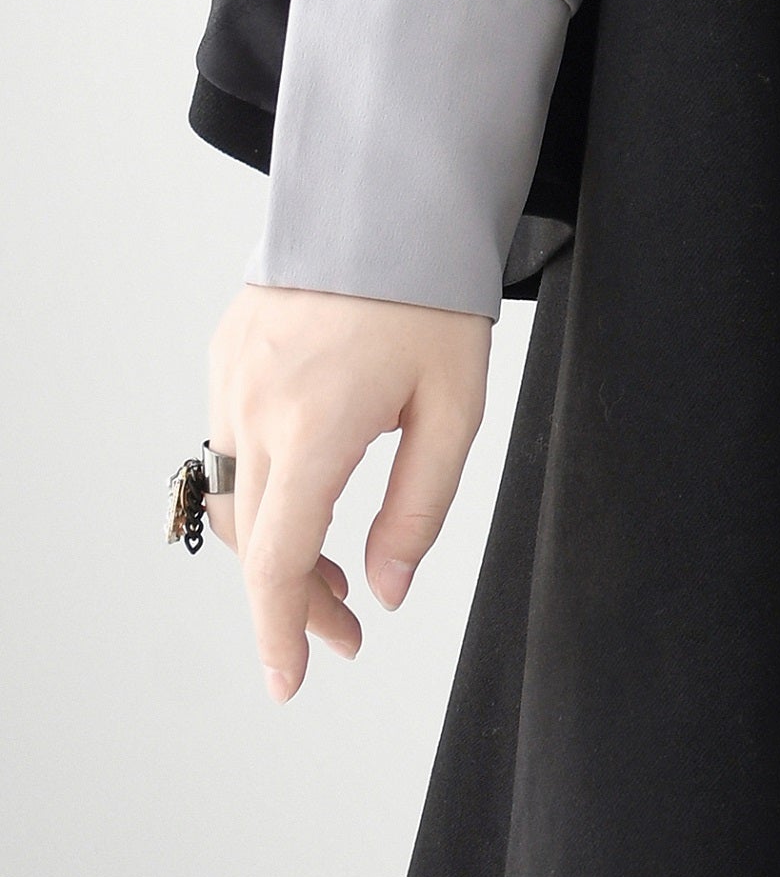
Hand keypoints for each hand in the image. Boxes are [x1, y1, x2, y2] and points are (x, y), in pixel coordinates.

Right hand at [203, 284, 489, 701]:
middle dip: (294, 602)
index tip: (291, 682)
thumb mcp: (454, 409)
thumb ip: (419, 508)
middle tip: (348, 634)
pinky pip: (230, 445)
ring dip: (275, 548)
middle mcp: (255, 408)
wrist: (388, 194)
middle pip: (254, 542)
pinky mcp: (228, 353)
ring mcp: (232, 378)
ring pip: (236, 498)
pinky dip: (262, 492)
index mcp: (314, 427)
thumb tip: (388, 589)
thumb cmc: (433, 297)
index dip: (279, 633)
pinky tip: (307, 502)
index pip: (276, 561)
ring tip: (334, 578)